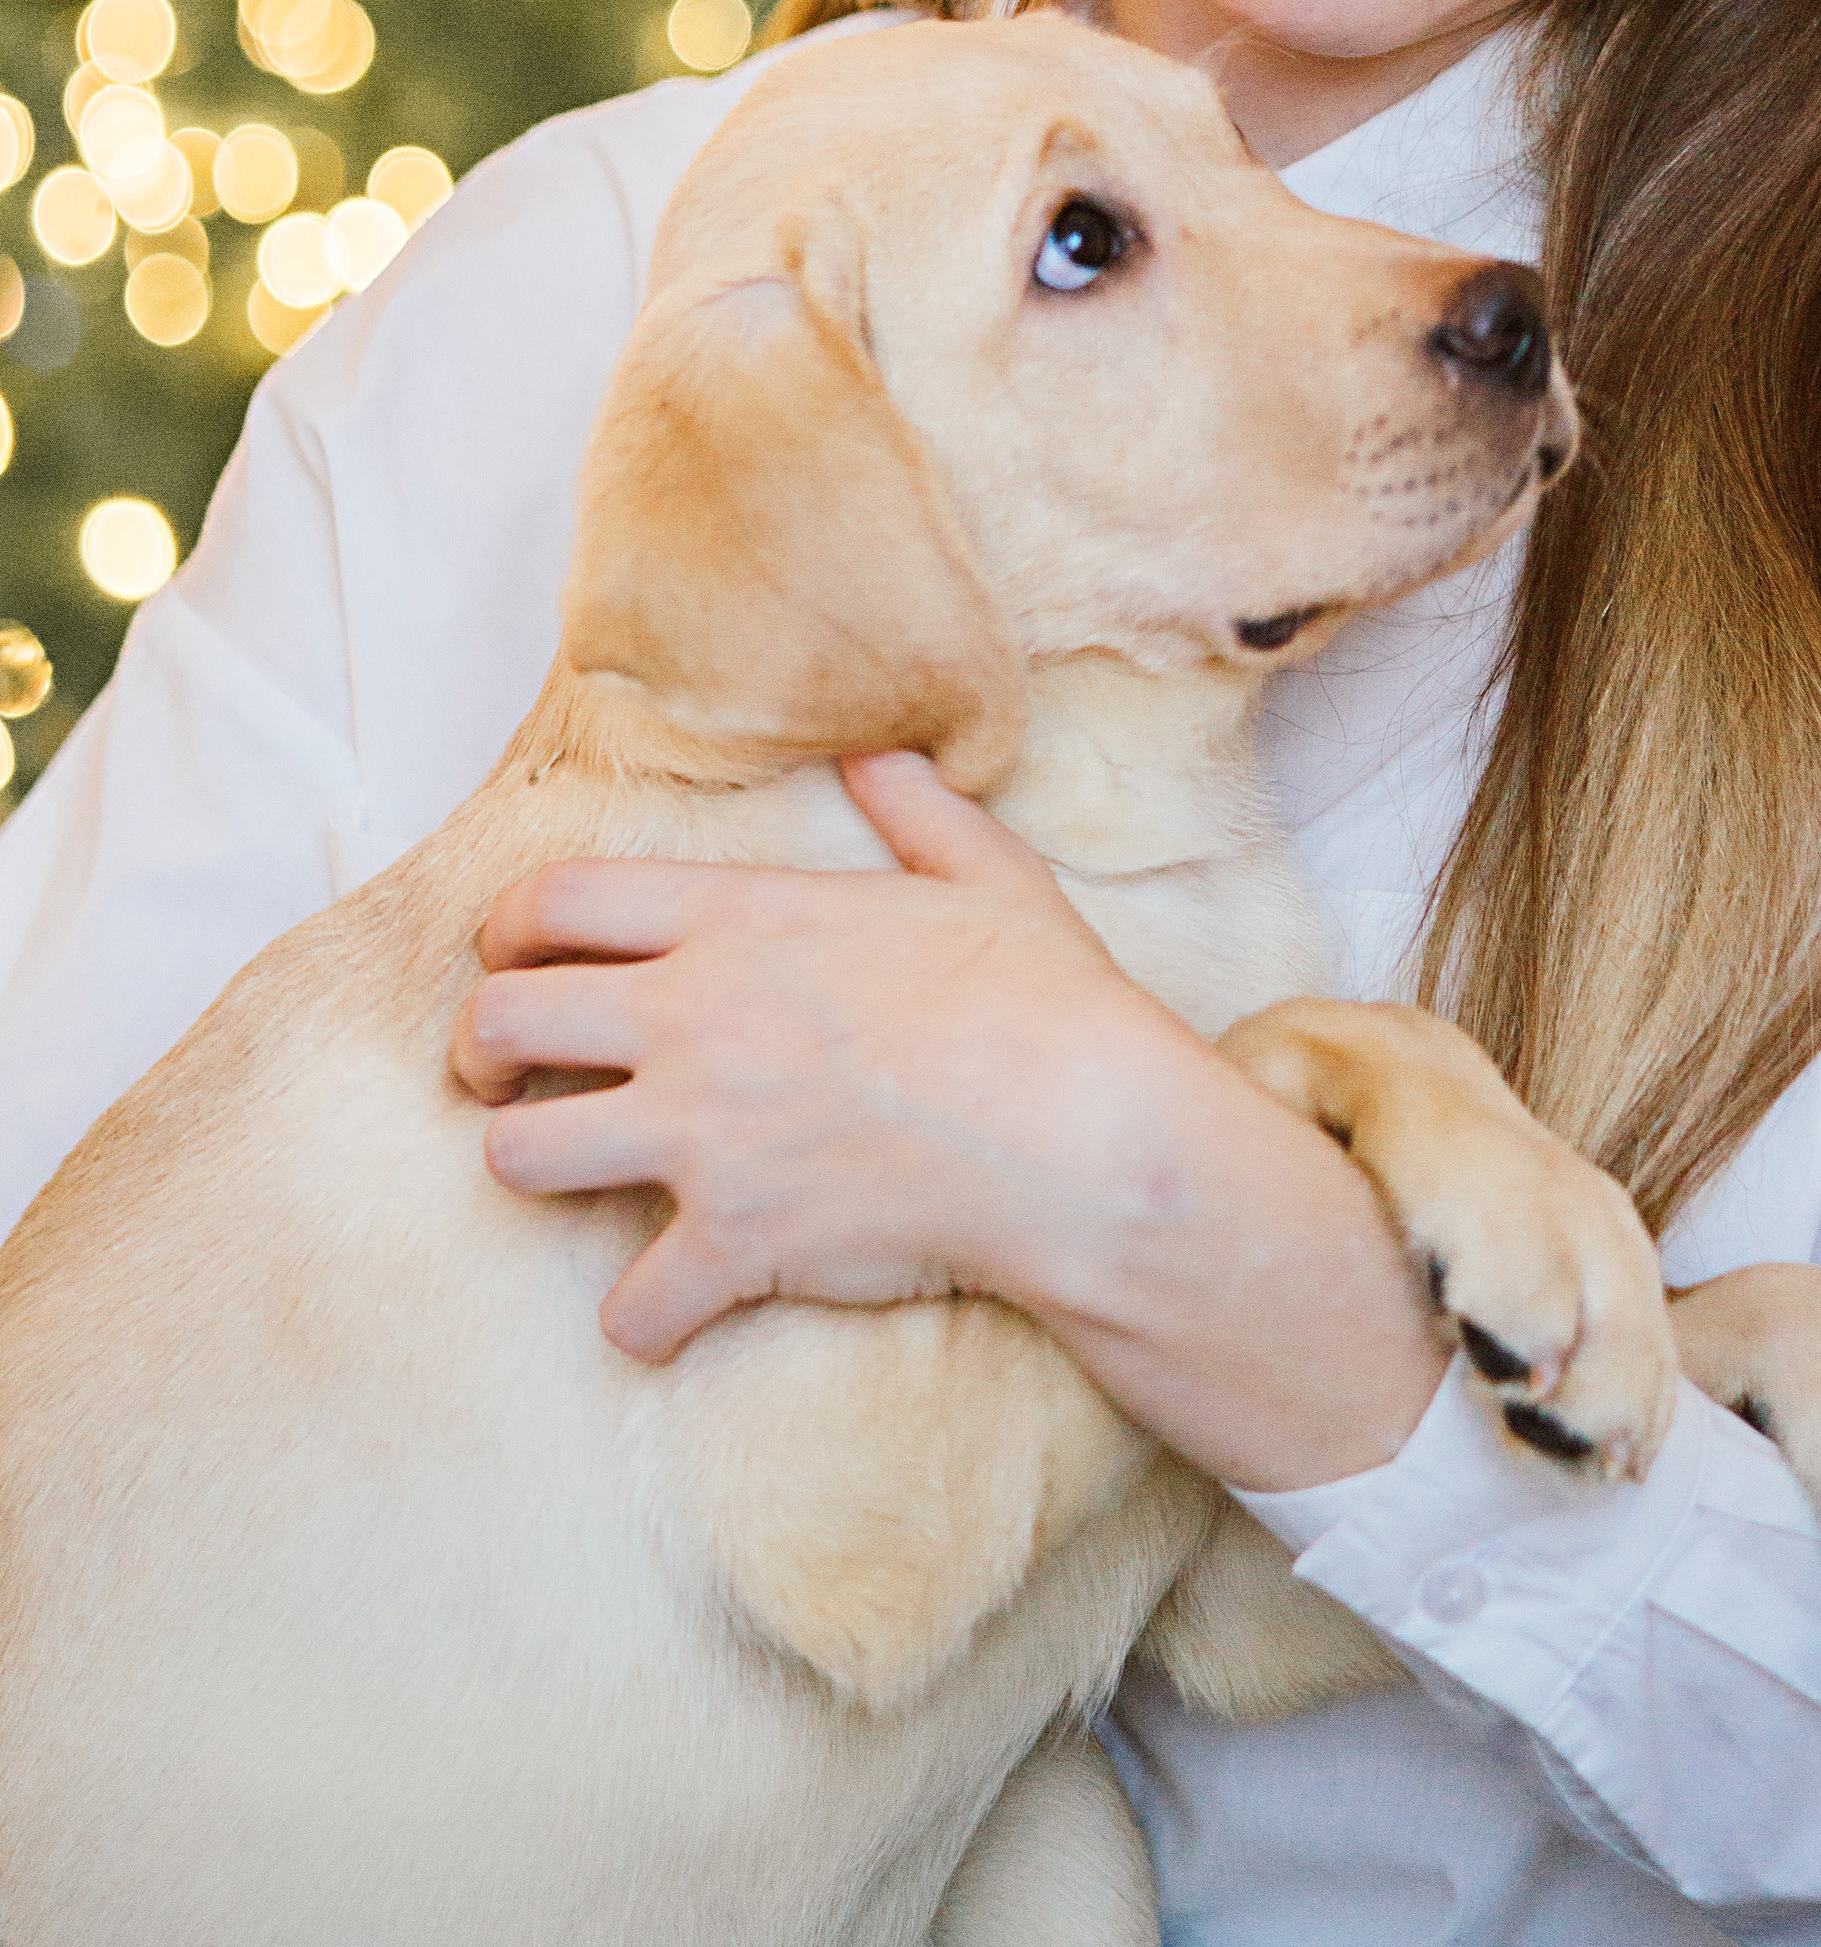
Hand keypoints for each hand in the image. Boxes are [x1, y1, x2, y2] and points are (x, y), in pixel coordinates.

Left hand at [454, 752, 1177, 1359]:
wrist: (1082, 1135)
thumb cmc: (1045, 1000)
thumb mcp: (987, 873)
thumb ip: (916, 808)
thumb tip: (878, 757)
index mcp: (739, 919)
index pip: (554, 899)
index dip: (506, 930)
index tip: (514, 959)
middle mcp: (693, 1017)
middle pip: (500, 1021)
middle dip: (484, 1052)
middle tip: (511, 1077)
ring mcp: (703, 1134)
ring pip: (518, 1157)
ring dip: (536, 1171)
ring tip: (579, 1178)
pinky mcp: (734, 1241)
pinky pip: (628, 1307)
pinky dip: (643, 1318)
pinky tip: (672, 1311)